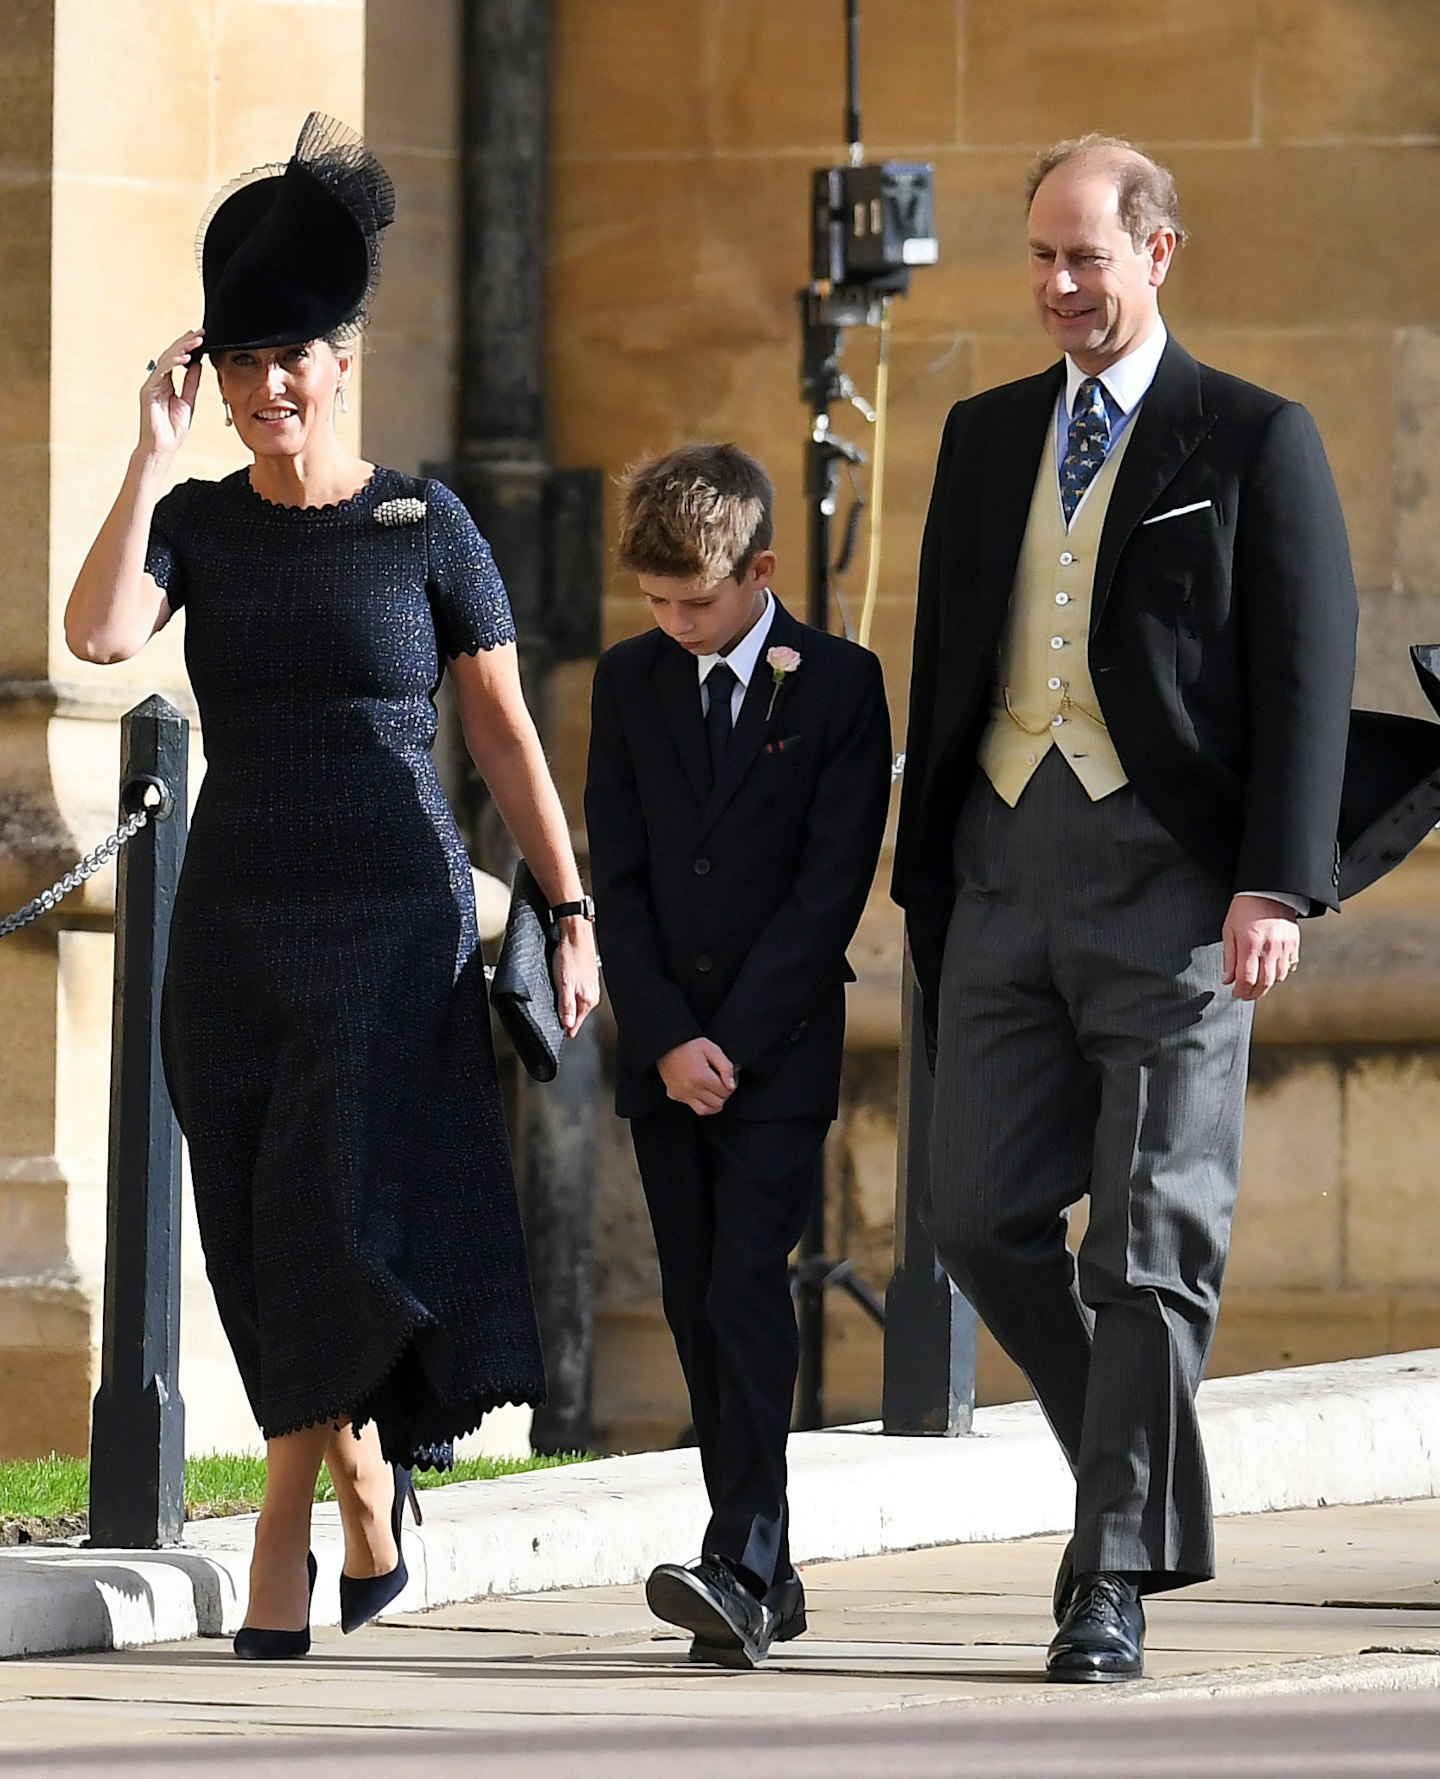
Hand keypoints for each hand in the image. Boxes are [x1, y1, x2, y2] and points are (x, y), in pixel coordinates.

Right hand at [140, 329, 203, 462]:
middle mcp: (158, 380)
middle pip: (171, 355)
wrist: (163, 446)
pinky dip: (173, 363)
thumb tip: (197, 365)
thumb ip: (191, 383)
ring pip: (166, 360)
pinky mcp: (149, 390)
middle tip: (200, 332)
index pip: (177, 360)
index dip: (188, 347)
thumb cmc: (173, 428)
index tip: (201, 337)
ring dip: (182, 348)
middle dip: (186, 342)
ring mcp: (152, 384)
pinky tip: (186, 358)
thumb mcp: (188, 402)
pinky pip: (162, 372)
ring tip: (196, 341)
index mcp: (167, 383)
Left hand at [551, 917, 599, 1036]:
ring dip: (567, 1007)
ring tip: (557, 1010)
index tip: (559, 1036)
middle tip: (555, 1024)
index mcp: (587, 1000)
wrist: (575, 935)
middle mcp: (591, 994)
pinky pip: (576, 993)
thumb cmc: (570, 956)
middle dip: (566, 1019)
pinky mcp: (585, 978)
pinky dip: (568, 996)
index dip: (565, 1030)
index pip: (576, 1024)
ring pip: (577, 1004)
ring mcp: (589, 986)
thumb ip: (566, 1006)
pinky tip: (562, 991)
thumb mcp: (564, 985)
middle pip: (577, 1015)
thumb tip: (567, 1024)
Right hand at [657, 1038, 736, 1115]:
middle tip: (722, 1082)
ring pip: (706, 1110)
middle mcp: (690, 1088)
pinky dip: (702, 1103)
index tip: (728, 1076)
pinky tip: (702, 1092)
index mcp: (701, 1076)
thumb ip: (725, 1066)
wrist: (667, 1045)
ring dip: (714, 1102)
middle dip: (723, 1093)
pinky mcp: (675, 1096)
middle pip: (718, 1103)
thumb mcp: (711, 1049)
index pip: (725, 1091)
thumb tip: (731, 1085)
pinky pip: (694, 1107)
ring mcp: (682, 1094)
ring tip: (714, 1090)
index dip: (731, 1084)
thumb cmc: (689, 1045)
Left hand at [1222, 894, 1299, 1000]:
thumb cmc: (1244, 909)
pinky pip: (1289, 967)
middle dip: (1253, 994)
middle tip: (1246, 995)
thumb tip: (1228, 980)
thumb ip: (1229, 958)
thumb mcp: (1229, 931)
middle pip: (1264, 983)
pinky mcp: (1294, 943)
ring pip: (1278, 977)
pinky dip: (1280, 974)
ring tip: (1257, 985)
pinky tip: (1270, 972)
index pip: (1247, 979)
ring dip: (1267, 985)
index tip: (1236, 993)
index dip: (1241, 991)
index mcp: (1250, 945)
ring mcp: (1284, 947)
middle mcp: (1269, 948)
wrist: (1268, 891)